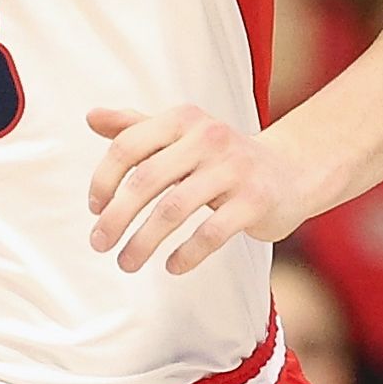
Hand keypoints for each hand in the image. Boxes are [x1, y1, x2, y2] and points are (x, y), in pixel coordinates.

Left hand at [85, 106, 315, 275]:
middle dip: (116, 217)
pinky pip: (212, 233)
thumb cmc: (222, 158)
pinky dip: (186, 254)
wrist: (290, 172)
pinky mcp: (255, 201)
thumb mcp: (182, 136)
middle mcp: (208, 137)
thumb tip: (92, 116)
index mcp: (184, 119)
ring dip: (143, 242)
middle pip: (146, 180)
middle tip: (99, 244)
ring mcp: (234, 169)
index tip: (95, 208)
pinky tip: (172, 267)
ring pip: (174, 209)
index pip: (128, 145)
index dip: (104, 180)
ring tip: (127, 262)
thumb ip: (137, 128)